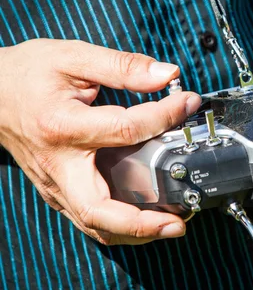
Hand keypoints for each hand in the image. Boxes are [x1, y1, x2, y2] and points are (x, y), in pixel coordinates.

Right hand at [0, 39, 201, 244]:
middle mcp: (58, 165)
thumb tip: (167, 74)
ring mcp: (55, 184)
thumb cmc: (27, 74)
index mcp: (63, 127)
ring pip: (95, 224)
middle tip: (179, 221)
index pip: (126, 130)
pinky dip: (120, 225)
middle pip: (99, 210)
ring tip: (171, 225)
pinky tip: (147, 217)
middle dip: (143, 222)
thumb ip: (123, 67)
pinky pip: (90, 218)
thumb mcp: (73, 57)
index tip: (188, 103)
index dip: (165, 116)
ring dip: (135, 232)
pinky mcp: (57, 191)